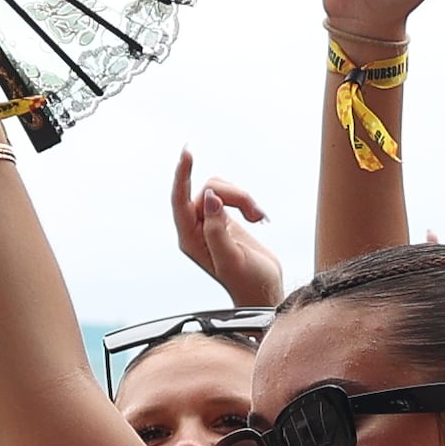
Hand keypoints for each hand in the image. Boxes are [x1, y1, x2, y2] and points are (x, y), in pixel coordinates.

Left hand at [169, 151, 285, 304]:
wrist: (265, 291)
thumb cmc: (248, 283)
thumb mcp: (232, 260)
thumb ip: (217, 230)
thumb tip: (210, 198)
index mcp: (190, 239)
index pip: (179, 200)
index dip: (181, 174)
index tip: (188, 153)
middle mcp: (196, 228)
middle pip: (208, 190)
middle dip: (234, 196)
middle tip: (255, 214)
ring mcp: (209, 222)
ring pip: (220, 190)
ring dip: (244, 199)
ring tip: (258, 217)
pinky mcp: (224, 218)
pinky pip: (231, 195)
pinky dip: (247, 202)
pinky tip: (258, 217)